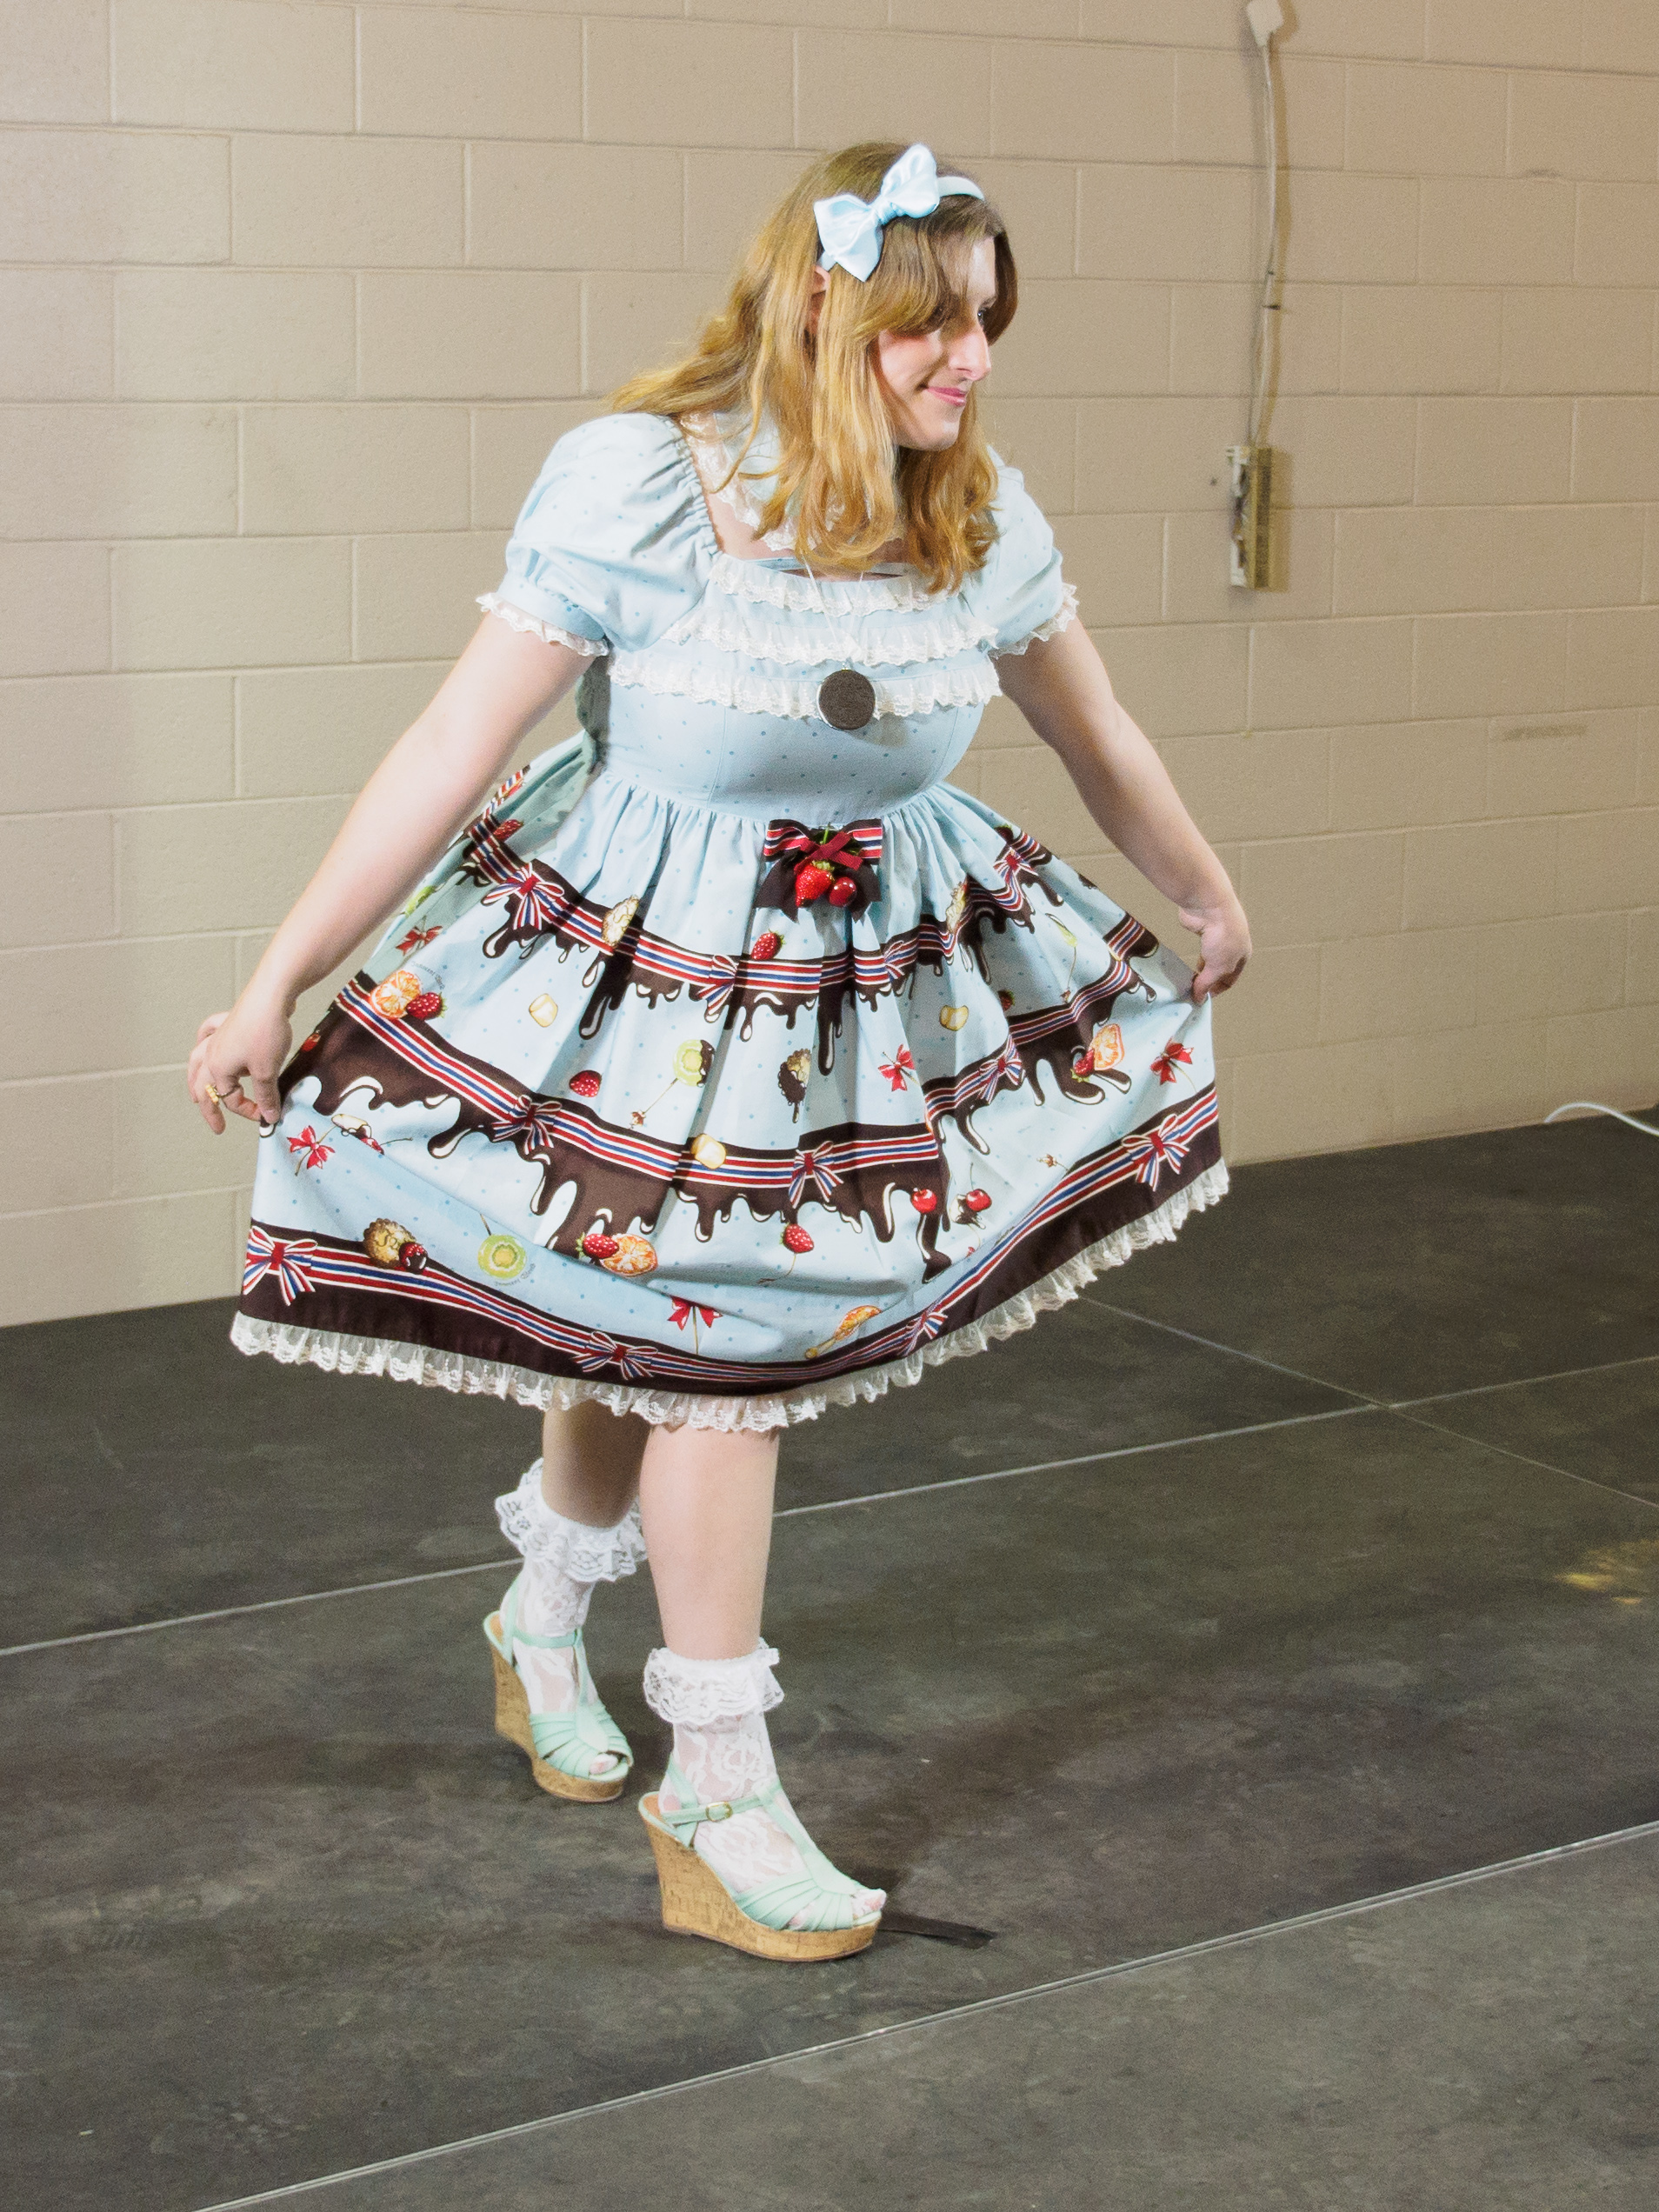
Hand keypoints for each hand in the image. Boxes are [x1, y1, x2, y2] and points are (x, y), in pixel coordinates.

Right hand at [187, 993, 291, 1131]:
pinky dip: (203, 1039)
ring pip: (198, 1060)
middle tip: (217, 1126)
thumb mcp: (267, 1071)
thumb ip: (266, 1096)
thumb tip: (269, 1118)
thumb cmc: (265, 1034)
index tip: (268, 1116)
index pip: (230, 1099)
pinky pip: (208, 1032)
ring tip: (196, 1094)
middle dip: (209, 1108)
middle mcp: (210, 1054)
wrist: (270, 996)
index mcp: (217, 1069)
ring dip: (196, 1078)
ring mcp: (216, 1037)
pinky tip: (204, 1042)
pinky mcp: (226, 1023)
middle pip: (203, 1086)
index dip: (250, 1111)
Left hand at [1179, 891, 1250, 1003]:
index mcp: (1243, 955)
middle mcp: (1233, 947)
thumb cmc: (1222, 939)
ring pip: (1209, 960)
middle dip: (1208, 981)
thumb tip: (1198, 999)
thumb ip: (1207, 983)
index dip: (1217, 990)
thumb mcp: (1218, 967)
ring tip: (1186, 981)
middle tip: (1191, 991)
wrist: (1210, 907)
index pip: (1231, 979)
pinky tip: (1184, 966)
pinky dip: (1192, 959)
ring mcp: (1217, 938)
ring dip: (1199, 971)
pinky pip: (1199, 949)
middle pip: (1220, 970)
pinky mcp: (1203, 930)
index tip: (1201, 998)